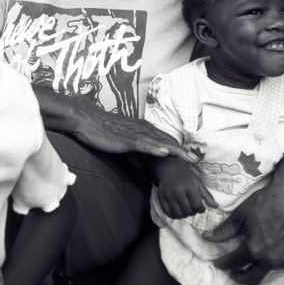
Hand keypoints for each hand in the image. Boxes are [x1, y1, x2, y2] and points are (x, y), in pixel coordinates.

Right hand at [71, 104, 194, 160]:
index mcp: (142, 130)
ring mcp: (134, 133)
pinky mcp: (125, 138)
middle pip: (167, 142)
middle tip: (198, 162)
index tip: (191, 160)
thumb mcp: (121, 143)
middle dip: (183, 152)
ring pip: (159, 142)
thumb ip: (133, 152)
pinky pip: (143, 143)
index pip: (165, 141)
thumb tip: (141, 165)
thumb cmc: (101, 131)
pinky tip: (165, 152)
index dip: (178, 150)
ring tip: (190, 159)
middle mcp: (142, 129)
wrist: (85, 120)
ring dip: (176, 151)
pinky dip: (155, 148)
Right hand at [154, 157, 217, 218]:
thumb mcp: (198, 182)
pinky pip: (167, 212)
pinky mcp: (161, 198)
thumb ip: (206, 195)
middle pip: (187, 211)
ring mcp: (168, 195)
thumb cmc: (185, 175)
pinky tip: (178, 211)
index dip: (201, 209)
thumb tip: (216, 206)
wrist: (168, 169)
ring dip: (184, 215)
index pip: (197, 205)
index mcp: (189, 186)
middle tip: (193, 208)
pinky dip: (174, 215)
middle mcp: (177, 191)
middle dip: (193, 212)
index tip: (201, 207)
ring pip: (178, 214)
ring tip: (186, 210)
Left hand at [204, 180, 283, 284]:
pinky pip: (283, 262)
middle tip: (233, 273)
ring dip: (258, 266)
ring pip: (268, 270)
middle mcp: (271, 259)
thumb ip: (225, 230)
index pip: (234, 263)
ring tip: (253, 257)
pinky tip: (271, 249)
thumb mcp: (240, 215)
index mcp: (254, 249)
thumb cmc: (264, 202)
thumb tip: (207, 237)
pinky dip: (274, 259)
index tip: (218, 263)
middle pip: (252, 279)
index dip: (223, 264)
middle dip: (240, 277)